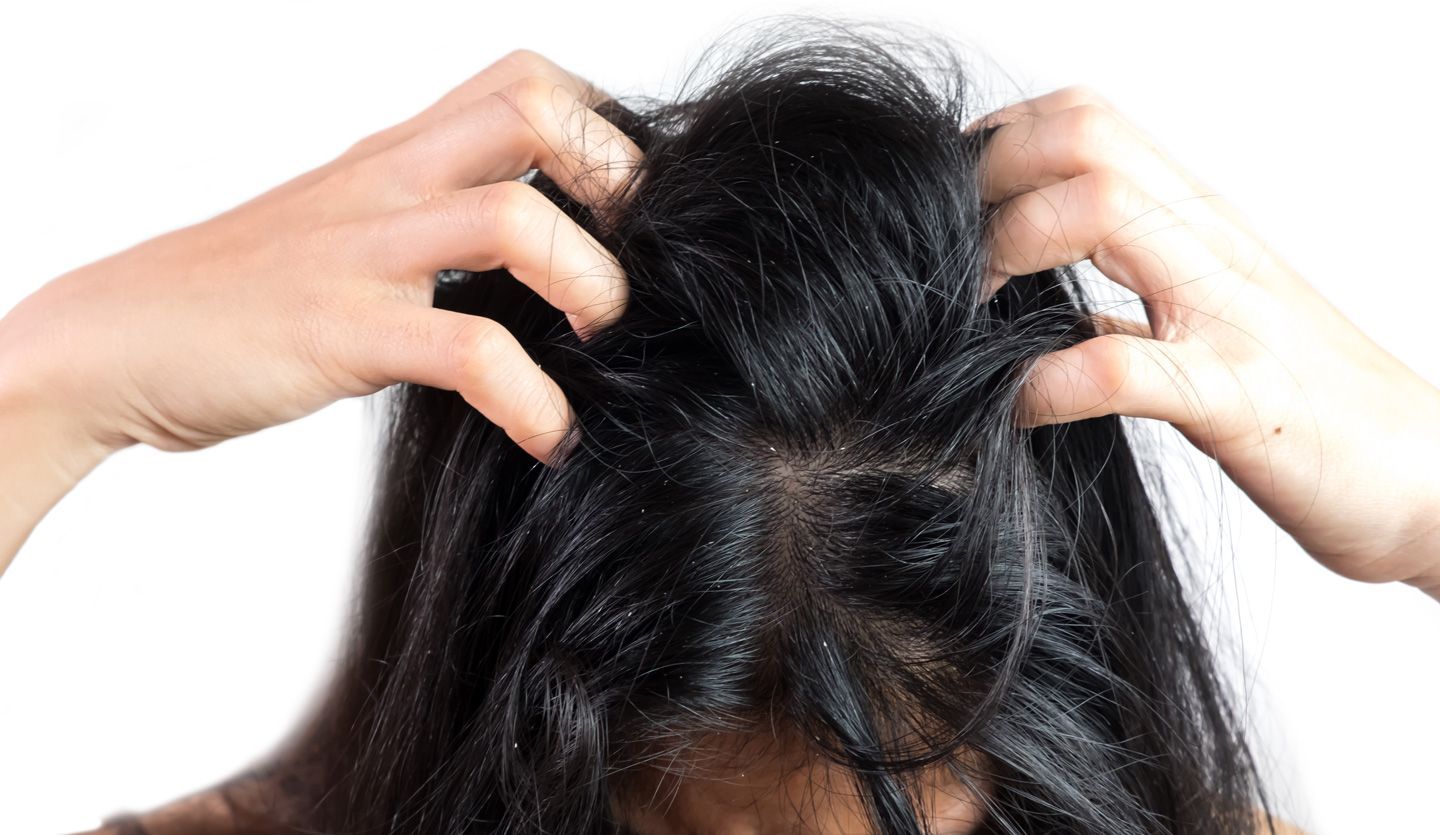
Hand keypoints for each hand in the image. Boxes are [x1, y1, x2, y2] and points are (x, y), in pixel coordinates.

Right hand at [0, 49, 636, 463]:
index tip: (627, 205)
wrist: (112, 341)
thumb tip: (530, 249)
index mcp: (393, 155)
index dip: (599, 126)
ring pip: (516, 223)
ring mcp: (364, 251)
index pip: (521, 80)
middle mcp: (388, 183)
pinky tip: (548, 434)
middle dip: (618, 181)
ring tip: (608, 340)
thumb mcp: (345, 226)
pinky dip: (532, 399)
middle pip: (534, 111)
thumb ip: (427, 218)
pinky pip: (469, 350)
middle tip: (639, 258)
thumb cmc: (238, 295)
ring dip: (593, 284)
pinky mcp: (340, 330)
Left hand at [973, 87, 1439, 596]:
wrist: (1432, 479)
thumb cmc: (1309, 406)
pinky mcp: (1242, 398)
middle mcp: (1212, 246)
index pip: (1085, 121)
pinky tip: (1019, 405)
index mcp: (1199, 225)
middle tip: (946, 258)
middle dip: (990, 179)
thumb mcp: (1201, 326)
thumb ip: (1123, 298)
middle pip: (1083, 137)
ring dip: (1010, 247)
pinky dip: (1054, 382)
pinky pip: (1130, 366)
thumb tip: (1024, 302)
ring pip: (1105, 208)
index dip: (998, 145)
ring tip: (970, 314)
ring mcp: (1229, 314)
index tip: (947, 208)